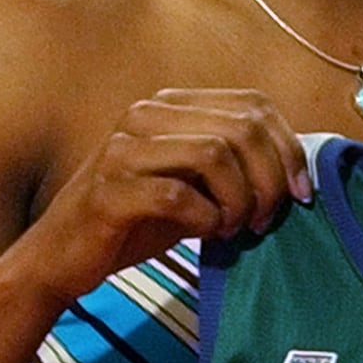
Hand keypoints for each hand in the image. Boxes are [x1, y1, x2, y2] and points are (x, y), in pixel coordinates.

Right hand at [19, 89, 310, 307]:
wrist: (62, 257)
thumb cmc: (134, 222)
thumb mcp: (193, 186)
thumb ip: (234, 167)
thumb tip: (296, 171)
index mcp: (170, 106)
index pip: (253, 105)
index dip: (289, 147)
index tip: (301, 193)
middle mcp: (145, 115)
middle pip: (242, 128)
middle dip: (269, 179)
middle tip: (264, 219)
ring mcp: (123, 149)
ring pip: (215, 154)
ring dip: (240, 199)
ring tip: (235, 228)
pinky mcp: (109, 190)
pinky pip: (179, 195)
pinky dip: (206, 219)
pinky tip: (206, 234)